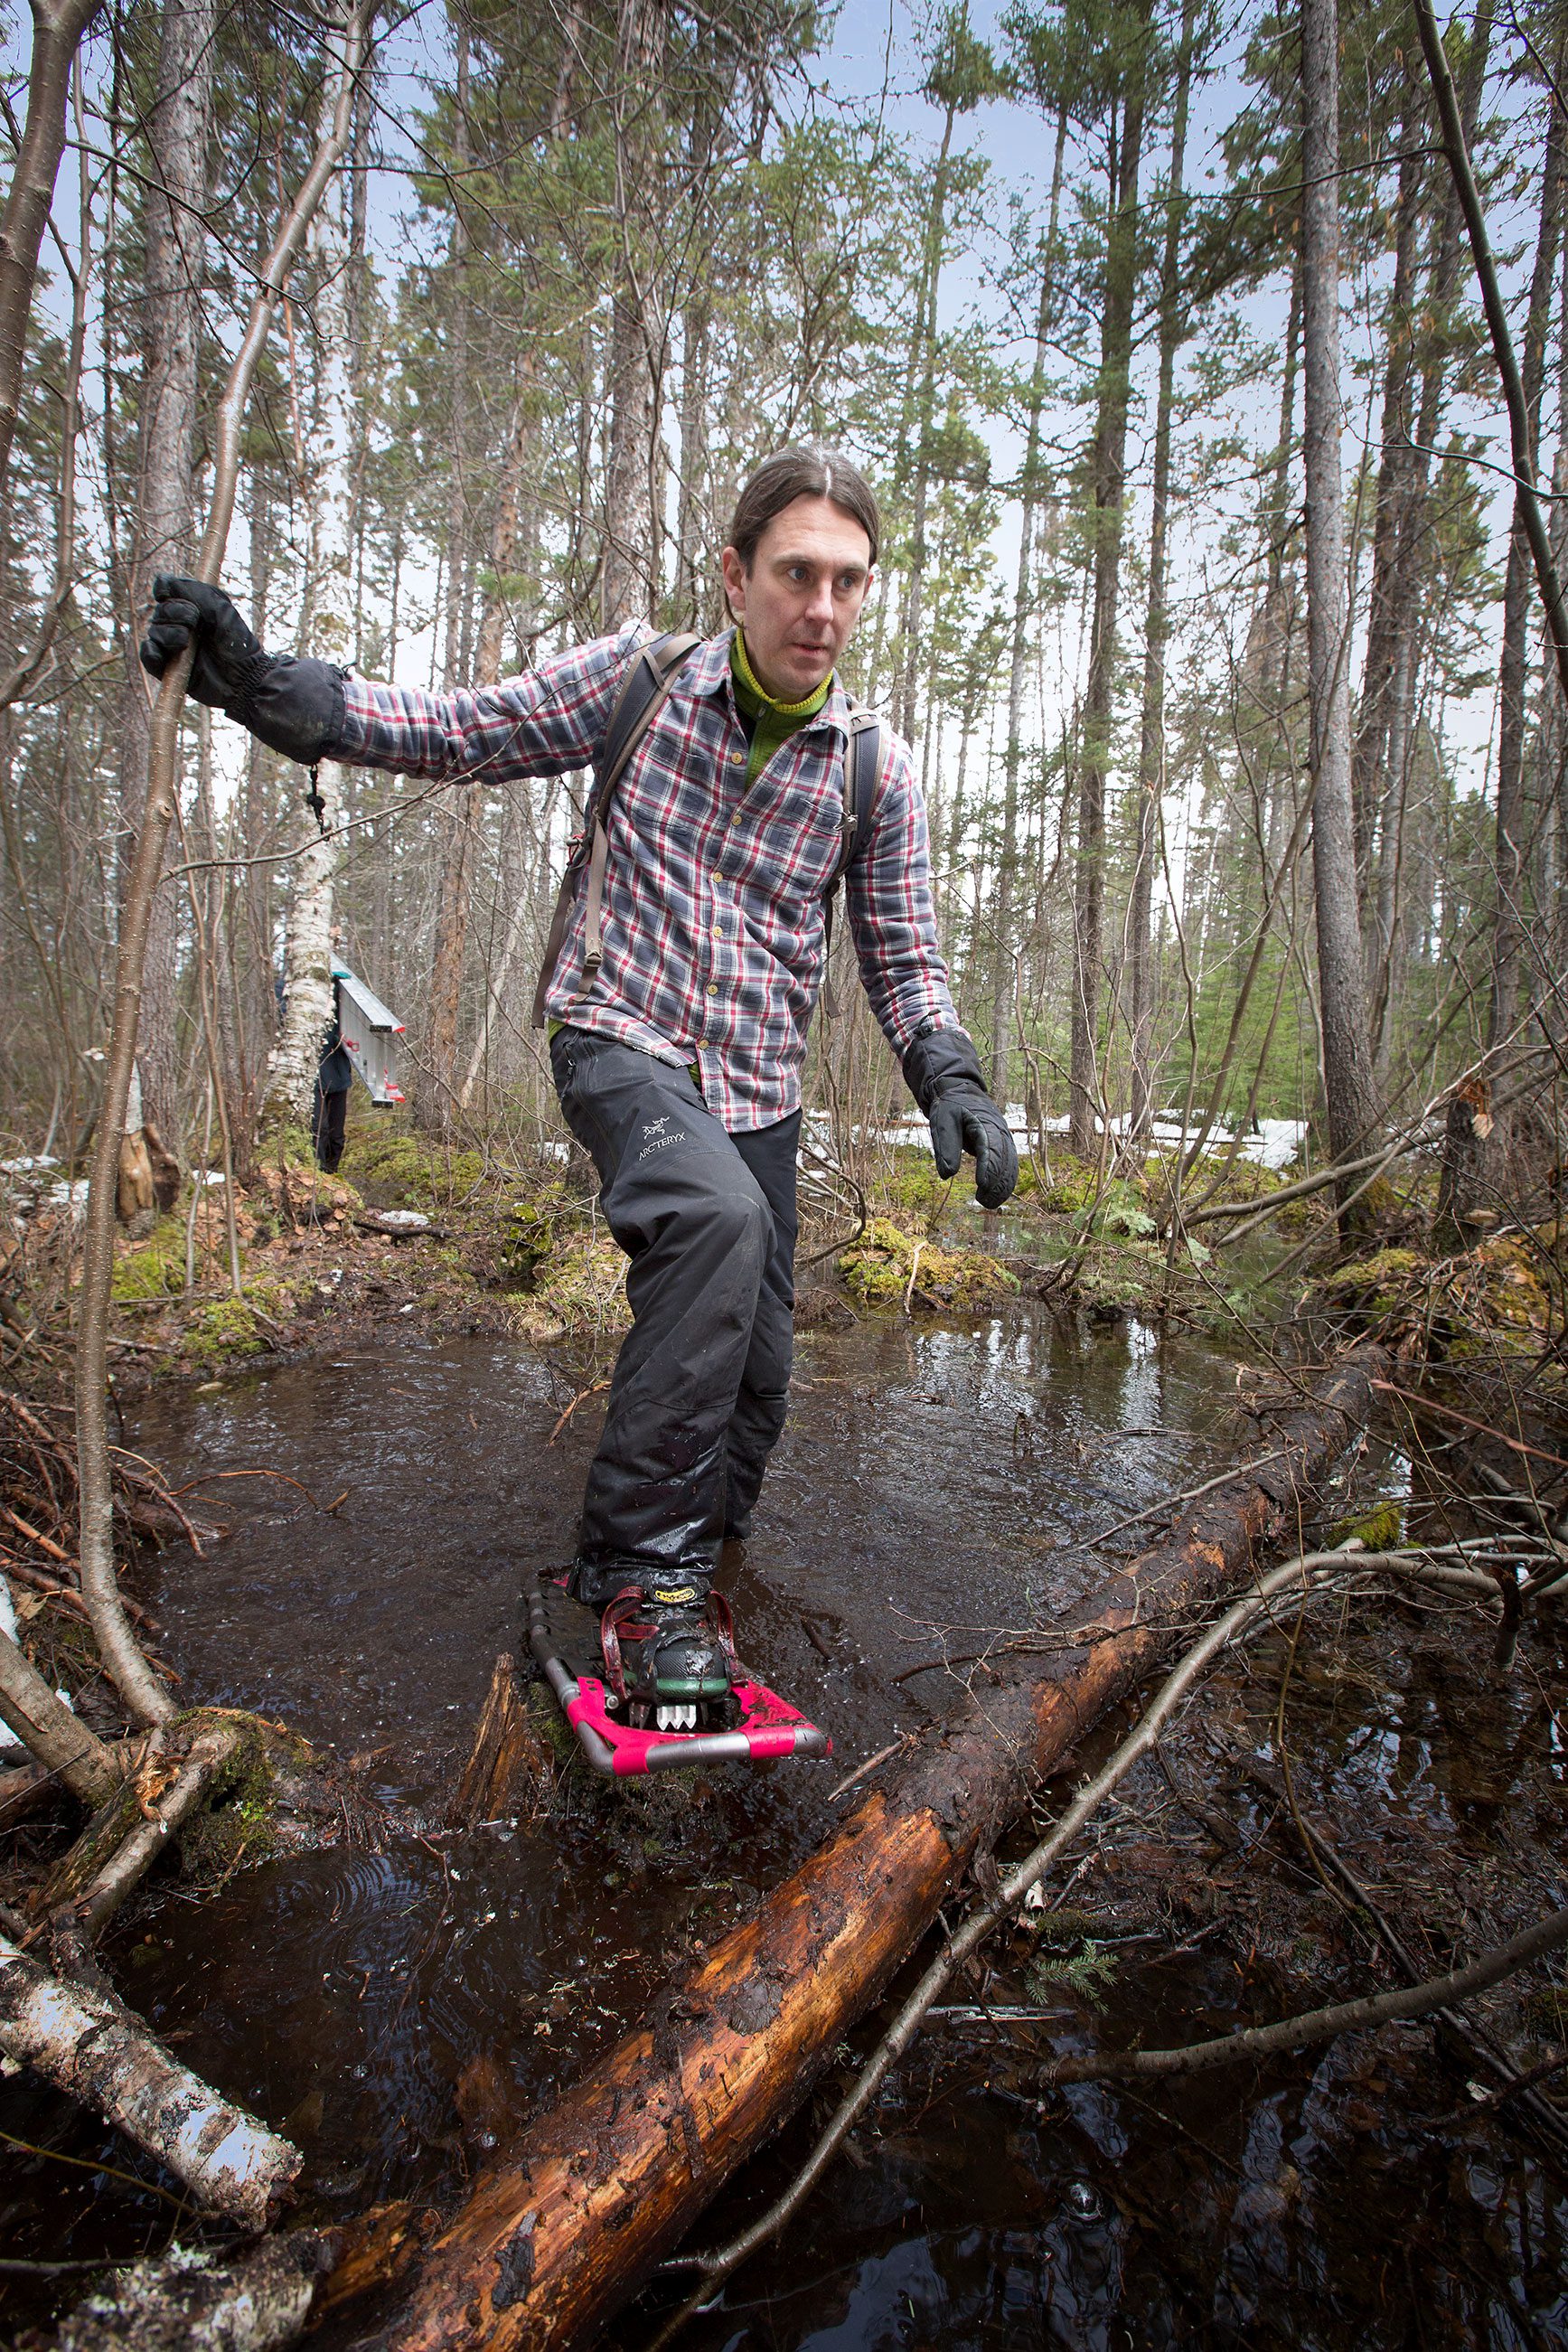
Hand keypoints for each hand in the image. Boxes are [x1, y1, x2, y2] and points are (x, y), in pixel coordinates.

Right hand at [139, 576, 271, 712]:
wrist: (243, 676)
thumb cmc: (237, 642)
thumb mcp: (221, 608)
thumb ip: (196, 591)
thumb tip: (167, 584)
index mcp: (192, 605)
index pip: (165, 588)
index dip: (163, 588)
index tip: (168, 592)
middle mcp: (179, 623)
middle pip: (160, 610)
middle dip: (175, 612)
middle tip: (196, 622)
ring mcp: (173, 645)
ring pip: (155, 631)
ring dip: (169, 634)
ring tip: (187, 642)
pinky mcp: (169, 667)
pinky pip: (148, 656)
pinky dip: (150, 652)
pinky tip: (161, 654)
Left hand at [901, 1024, 1018, 1211]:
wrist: (959, 1089)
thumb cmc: (949, 1106)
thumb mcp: (942, 1121)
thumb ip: (946, 1146)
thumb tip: (948, 1175)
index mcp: (985, 1122)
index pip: (991, 1148)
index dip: (988, 1167)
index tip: (982, 1184)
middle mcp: (1000, 1131)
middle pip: (1005, 1160)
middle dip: (997, 1182)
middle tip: (983, 1201)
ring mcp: (1004, 1138)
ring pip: (1010, 1165)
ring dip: (1003, 1185)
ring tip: (988, 1203)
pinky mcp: (1002, 1144)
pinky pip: (1009, 1165)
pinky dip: (1005, 1181)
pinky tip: (995, 1195)